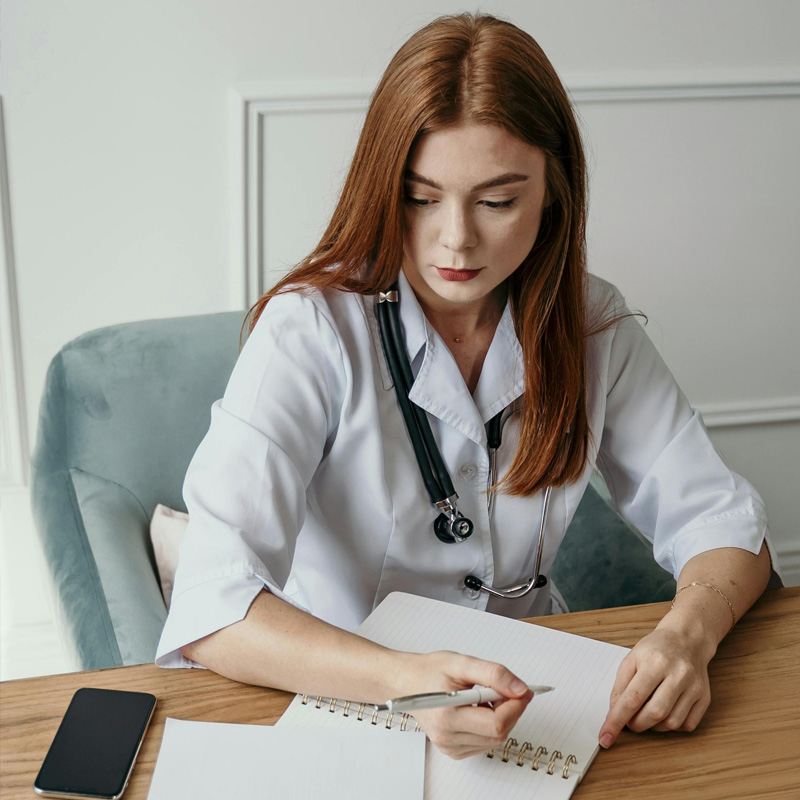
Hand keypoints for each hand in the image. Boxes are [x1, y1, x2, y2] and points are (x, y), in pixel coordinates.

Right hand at [396, 651, 533, 759]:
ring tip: (489, 696)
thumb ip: (493, 674)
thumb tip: (519, 688)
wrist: (407, 682)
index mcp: (448, 715)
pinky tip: (482, 709)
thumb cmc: (429, 671)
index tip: (523, 691)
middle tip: (510, 689)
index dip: (516, 706)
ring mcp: (450, 746)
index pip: (496, 723)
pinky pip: (485, 743)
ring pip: (494, 740)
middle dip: (511, 710)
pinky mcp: (453, 750)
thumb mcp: (462, 663)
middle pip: (498, 733)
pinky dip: (491, 726)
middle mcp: (447, 736)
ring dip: (502, 718)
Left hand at [598, 621, 713, 747]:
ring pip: (671, 722)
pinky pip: (687, 725)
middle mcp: (678, 674)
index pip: (632, 698)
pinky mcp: (704, 698)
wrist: (687, 639)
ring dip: (653, 726)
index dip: (617, 720)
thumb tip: (614, 712)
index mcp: (655, 662)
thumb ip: (620, 686)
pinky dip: (671, 726)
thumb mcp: (631, 659)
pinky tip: (665, 714)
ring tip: (646, 714)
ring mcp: (694, 687)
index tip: (606, 737)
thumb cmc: (656, 649)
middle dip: (636, 724)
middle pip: (655, 713)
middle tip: (629, 721)